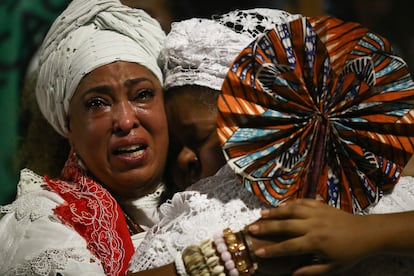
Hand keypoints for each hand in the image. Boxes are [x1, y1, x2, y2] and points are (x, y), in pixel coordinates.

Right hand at [247, 199, 381, 274]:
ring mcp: (316, 213)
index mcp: (315, 242)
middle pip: (285, 225)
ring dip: (275, 211)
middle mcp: (313, 225)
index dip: (272, 250)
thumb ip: (312, 270)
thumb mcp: (333, 267)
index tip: (258, 252)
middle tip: (251, 228)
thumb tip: (292, 274)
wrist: (367, 233)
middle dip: (267, 227)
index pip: (288, 247)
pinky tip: (281, 206)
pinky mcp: (321, 205)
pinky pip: (301, 202)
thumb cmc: (350, 253)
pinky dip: (290, 204)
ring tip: (261, 214)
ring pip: (291, 210)